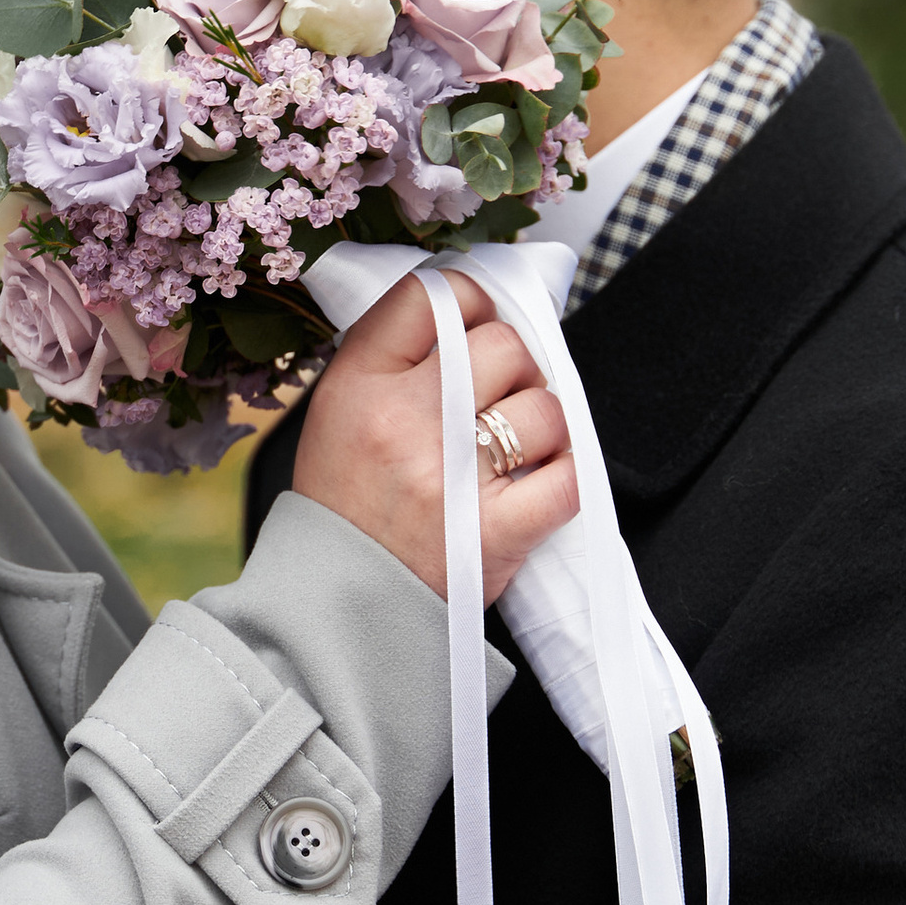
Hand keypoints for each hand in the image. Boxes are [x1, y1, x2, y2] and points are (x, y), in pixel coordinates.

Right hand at [294, 268, 574, 602]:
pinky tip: (541, 482)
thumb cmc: (346, 509)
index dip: (469, 301)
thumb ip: (391, 360)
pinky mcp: (496, 532)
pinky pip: (568, 477)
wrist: (338, 608)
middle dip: (515, 366)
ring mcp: (453, 478)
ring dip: (545, 425)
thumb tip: (468, 315)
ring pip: (543, 407)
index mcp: (358, 386)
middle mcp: (404, 422)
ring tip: (519, 448)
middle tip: (501, 398)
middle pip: (501, 344)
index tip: (478, 323)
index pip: (430, 295)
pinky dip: (566, 476)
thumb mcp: (337, 415)